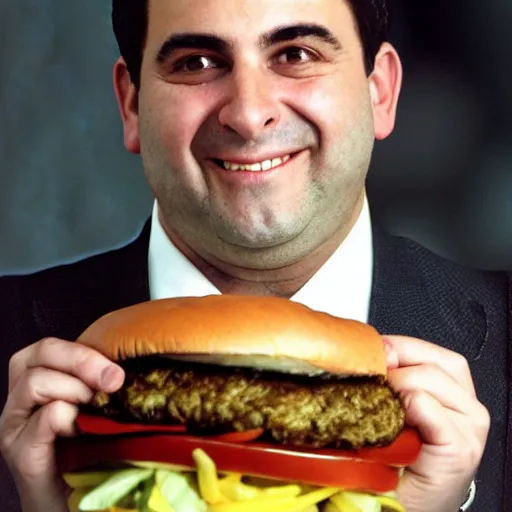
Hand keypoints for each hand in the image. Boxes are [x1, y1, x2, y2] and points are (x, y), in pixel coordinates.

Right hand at [0, 337, 124, 511]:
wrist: (76, 507)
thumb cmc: (92, 455)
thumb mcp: (102, 410)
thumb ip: (107, 386)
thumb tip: (143, 366)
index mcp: (43, 384)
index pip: (52, 346)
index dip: (85, 352)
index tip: (118, 373)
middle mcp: (23, 401)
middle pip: (40, 353)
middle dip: (82, 361)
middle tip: (113, 381)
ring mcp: (16, 426)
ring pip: (36, 382)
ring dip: (75, 391)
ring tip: (94, 415)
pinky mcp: (21, 453)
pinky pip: (43, 418)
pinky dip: (68, 419)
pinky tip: (83, 434)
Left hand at [384, 335, 488, 511]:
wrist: (407, 506)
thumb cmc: (400, 459)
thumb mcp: (395, 408)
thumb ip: (390, 379)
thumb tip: (364, 350)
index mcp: (451, 390)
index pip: (424, 349)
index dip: (394, 347)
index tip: (370, 355)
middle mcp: (467, 405)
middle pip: (430, 360)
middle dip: (394, 364)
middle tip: (372, 380)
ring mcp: (469, 427)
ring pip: (428, 378)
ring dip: (396, 385)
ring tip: (380, 405)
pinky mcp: (460, 447)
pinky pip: (427, 407)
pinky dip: (405, 407)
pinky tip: (394, 421)